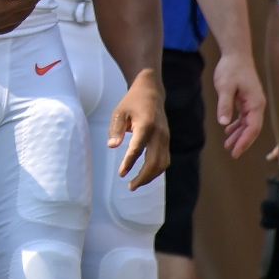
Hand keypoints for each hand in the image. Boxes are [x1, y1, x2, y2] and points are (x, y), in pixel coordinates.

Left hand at [108, 67, 169, 189]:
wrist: (151, 92)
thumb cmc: (131, 102)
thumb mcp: (118, 112)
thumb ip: (115, 129)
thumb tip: (112, 146)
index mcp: (146, 125)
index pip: (138, 148)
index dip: (129, 162)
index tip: (121, 174)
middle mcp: (159, 134)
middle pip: (155, 161)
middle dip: (143, 177)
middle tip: (130, 186)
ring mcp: (165, 138)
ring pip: (162, 163)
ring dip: (150, 176)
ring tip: (136, 184)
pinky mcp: (167, 141)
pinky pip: (164, 159)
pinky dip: (156, 170)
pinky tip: (145, 175)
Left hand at [212, 49, 265, 156]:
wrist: (235, 55)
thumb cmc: (231, 69)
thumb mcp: (225, 87)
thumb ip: (225, 105)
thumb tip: (224, 123)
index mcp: (255, 104)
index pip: (253, 128)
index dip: (245, 141)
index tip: (236, 151)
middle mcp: (256, 105)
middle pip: (252, 128)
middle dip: (242, 141)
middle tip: (231, 152)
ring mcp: (252, 102)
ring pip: (247, 123)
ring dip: (238, 134)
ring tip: (228, 145)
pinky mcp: (246, 99)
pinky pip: (244, 116)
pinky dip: (237, 124)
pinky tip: (228, 130)